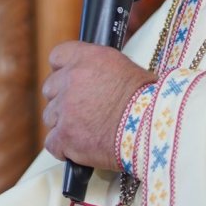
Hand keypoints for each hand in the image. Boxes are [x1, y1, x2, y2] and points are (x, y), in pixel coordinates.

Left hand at [40, 41, 154, 171]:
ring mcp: (65, 108)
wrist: (155, 127)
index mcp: (87, 58)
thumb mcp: (126, 69)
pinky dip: (64, 148)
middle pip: (50, 88)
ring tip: (89, 132)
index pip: (58, 56)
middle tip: (84, 111)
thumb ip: (99, 70)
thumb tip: (94, 79)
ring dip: (65, 124)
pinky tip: (82, 149)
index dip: (63, 71)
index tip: (70, 82)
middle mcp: (71, 79)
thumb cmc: (150, 100)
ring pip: (50, 117)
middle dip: (63, 100)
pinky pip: (52, 143)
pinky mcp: (65, 136)